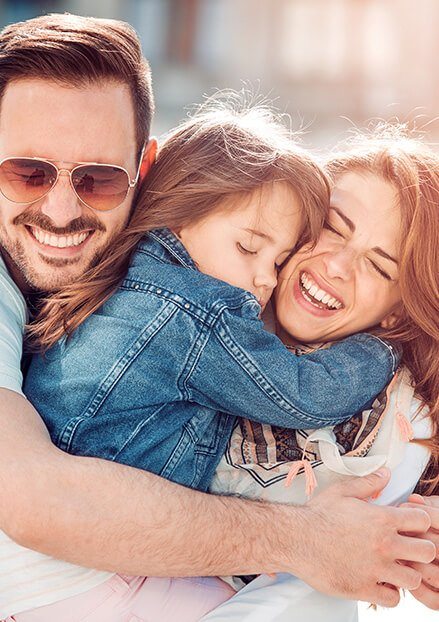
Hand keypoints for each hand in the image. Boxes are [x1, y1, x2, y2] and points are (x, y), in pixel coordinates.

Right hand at [292, 469, 434, 607]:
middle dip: (421, 549)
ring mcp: (375, 569)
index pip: (423, 520)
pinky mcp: (364, 588)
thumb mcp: (343, 491)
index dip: (419, 522)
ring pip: (414, 579)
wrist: (295, 538)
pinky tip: (380, 582)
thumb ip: (369, 483)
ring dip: (407, 574)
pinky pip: (393, 599)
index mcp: (382, 519)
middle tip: (408, 549)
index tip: (410, 525)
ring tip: (395, 569)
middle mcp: (384, 545)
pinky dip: (390, 593)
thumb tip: (386, 474)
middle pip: (427, 552)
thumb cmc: (317, 515)